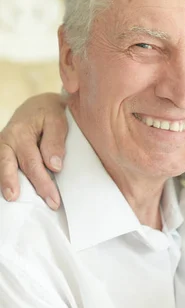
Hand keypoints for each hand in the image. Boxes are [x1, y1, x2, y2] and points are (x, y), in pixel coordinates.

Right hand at [0, 93, 66, 208]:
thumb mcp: (57, 119)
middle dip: (31, 186)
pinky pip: (1, 165)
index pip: (33, 161)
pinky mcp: (3, 150)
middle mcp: (7, 139)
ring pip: (3, 166)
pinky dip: (4, 177)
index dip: (43, 180)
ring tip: (13, 199)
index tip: (54, 197)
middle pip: (16, 166)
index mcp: (21, 131)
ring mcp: (2, 145)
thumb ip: (55, 141)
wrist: (38, 104)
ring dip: (8, 184)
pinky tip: (10, 191)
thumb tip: (54, 166)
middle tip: (47, 203)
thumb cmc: (50, 112)